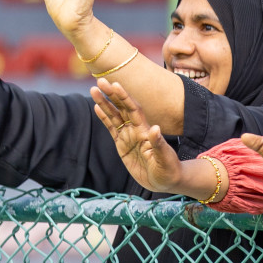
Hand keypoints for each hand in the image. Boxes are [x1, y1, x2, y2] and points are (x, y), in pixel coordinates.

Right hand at [90, 77, 182, 193]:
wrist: (165, 181)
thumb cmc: (168, 169)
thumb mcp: (165, 158)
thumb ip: (159, 144)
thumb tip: (155, 128)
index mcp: (145, 130)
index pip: (133, 109)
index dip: (124, 97)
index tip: (115, 85)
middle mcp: (136, 130)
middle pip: (121, 108)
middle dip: (111, 95)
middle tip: (100, 81)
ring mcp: (128, 137)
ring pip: (114, 116)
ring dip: (104, 103)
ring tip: (93, 90)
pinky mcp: (122, 145)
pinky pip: (112, 128)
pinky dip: (104, 118)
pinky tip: (97, 107)